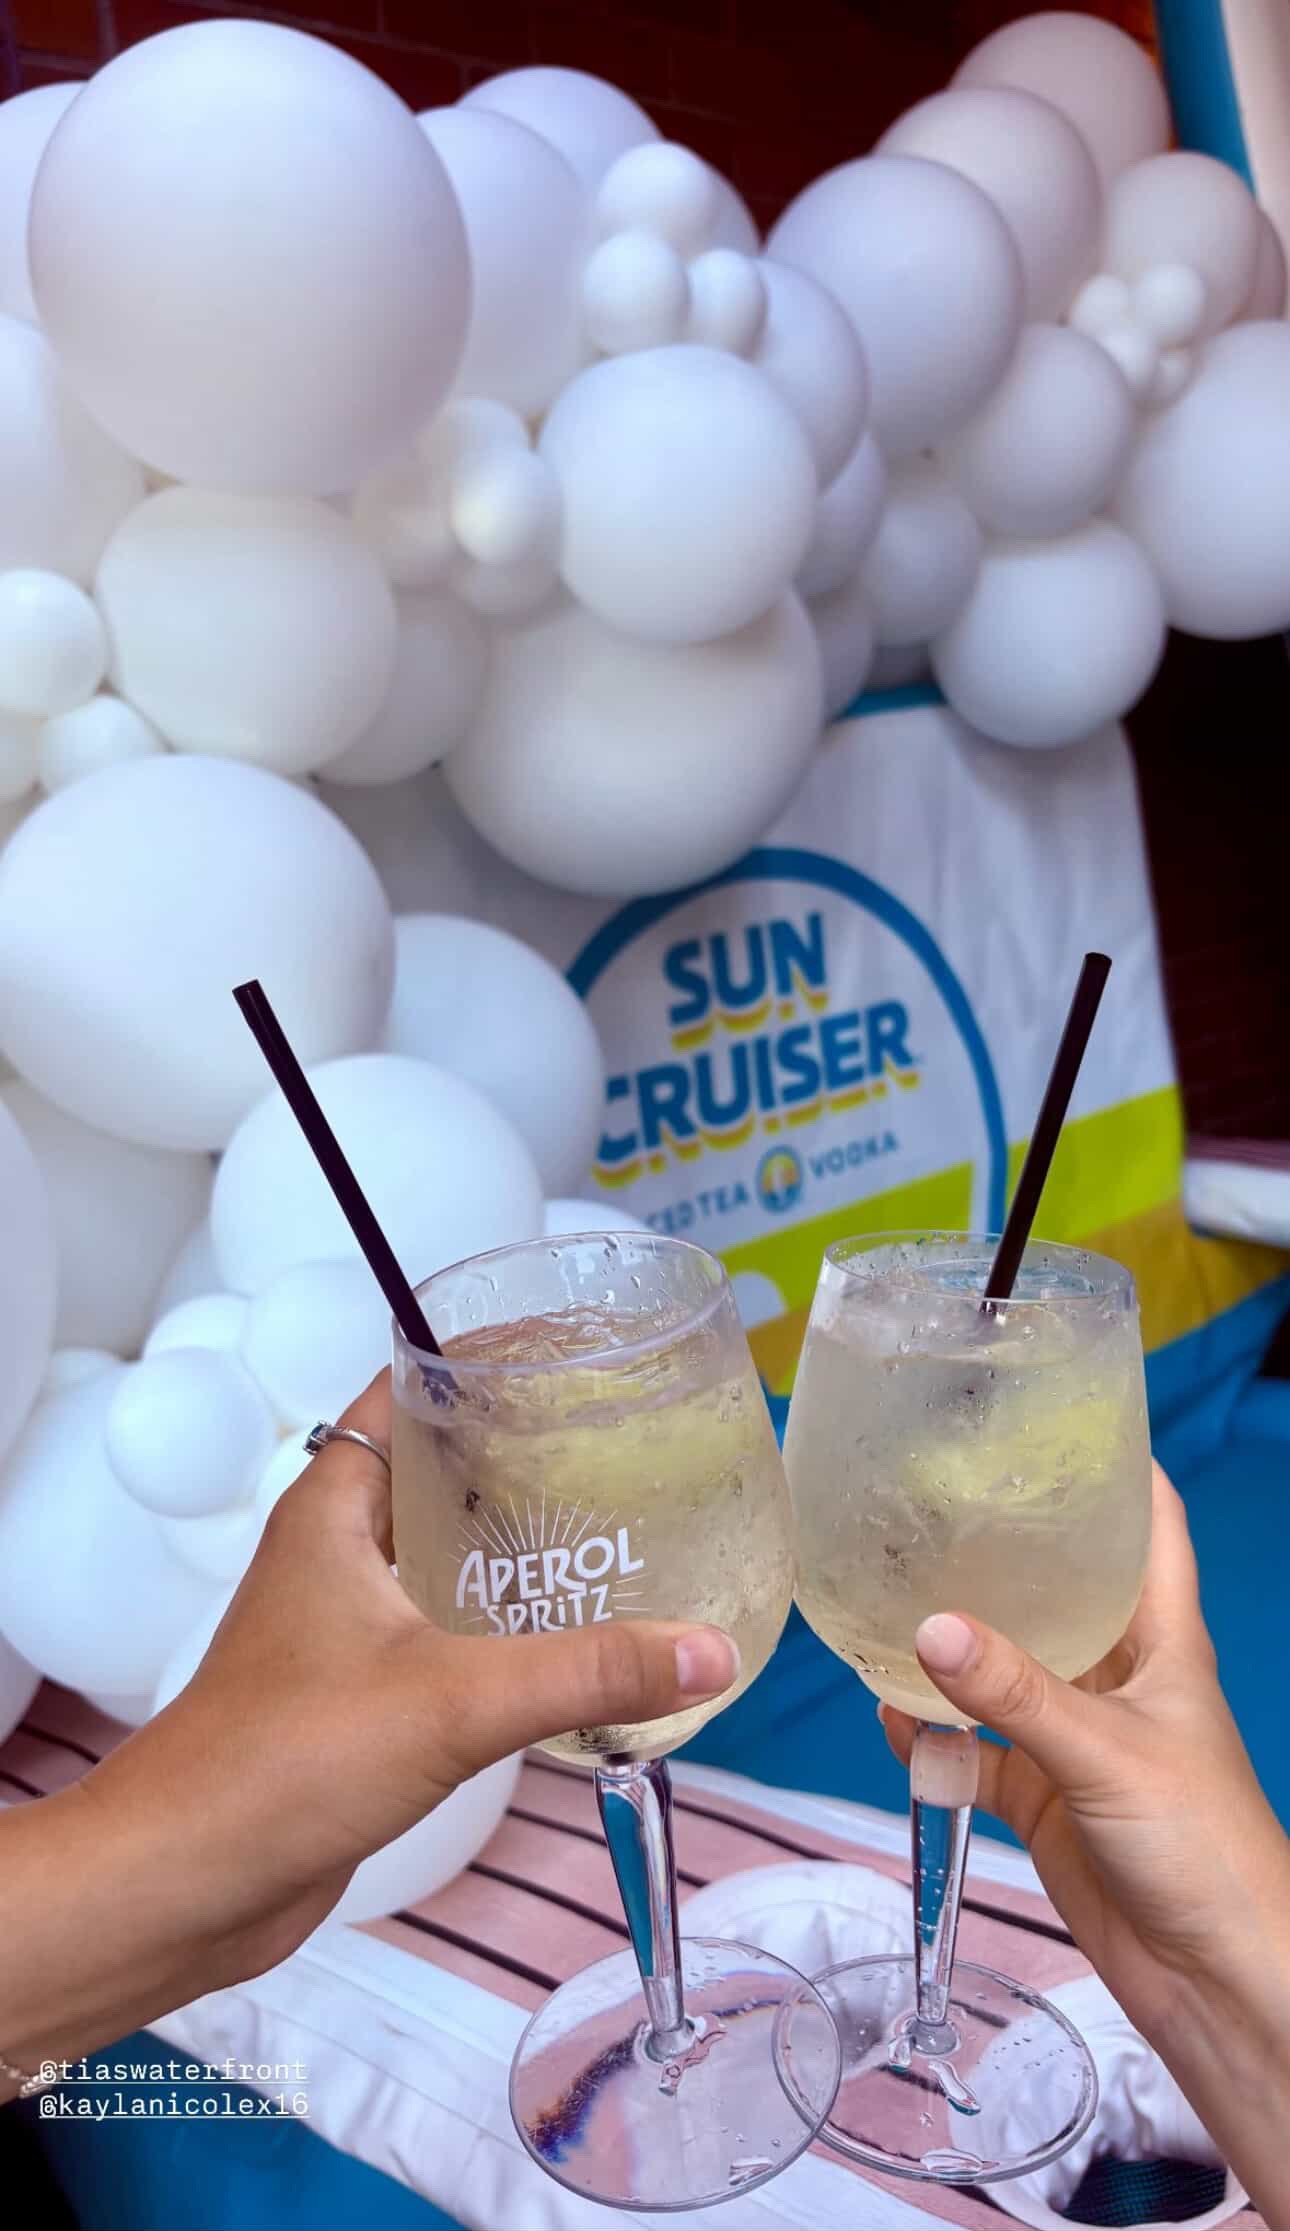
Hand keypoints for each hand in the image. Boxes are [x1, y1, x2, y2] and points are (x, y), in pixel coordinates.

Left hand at [78, 1371, 738, 1995]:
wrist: (182, 1885)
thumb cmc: (278, 1765)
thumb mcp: (451, 1702)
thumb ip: (585, 1672)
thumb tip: (707, 1651)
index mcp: (335, 1507)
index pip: (408, 1386)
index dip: (484, 1359)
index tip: (575, 1354)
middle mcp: (338, 1551)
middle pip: (439, 1466)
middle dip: (525, 1452)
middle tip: (625, 1445)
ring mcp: (346, 1623)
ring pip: (446, 1552)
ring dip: (519, 1541)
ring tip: (622, 1531)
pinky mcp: (362, 1693)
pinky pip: (448, 1629)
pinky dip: (506, 1621)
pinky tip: (576, 1642)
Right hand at [881, 1463, 1289, 2052]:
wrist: (1219, 1981)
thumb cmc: (1205, 1848)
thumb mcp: (1108, 1754)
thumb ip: (1016, 1694)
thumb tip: (927, 1629)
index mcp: (1162, 1640)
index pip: (1149, 1524)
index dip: (1117, 1462)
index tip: (1056, 1407)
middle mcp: (1119, 1675)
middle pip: (1060, 1588)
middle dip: (1001, 1549)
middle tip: (927, 1498)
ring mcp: (1078, 1736)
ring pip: (1006, 1669)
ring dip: (952, 1648)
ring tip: (881, 1601)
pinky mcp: (1045, 1796)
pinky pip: (976, 1748)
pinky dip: (934, 1736)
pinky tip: (890, 1717)